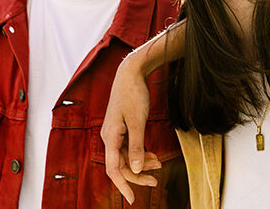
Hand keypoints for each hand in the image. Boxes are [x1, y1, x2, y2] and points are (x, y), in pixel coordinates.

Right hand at [101, 50, 154, 204]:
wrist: (131, 74)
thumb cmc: (133, 95)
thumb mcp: (138, 122)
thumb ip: (137, 147)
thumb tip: (137, 169)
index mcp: (110, 138)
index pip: (114, 170)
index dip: (123, 185)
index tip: (132, 199)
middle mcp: (109, 138)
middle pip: (122, 165)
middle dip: (138, 174)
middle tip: (156, 180)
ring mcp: (115, 133)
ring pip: (127, 156)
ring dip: (142, 163)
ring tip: (159, 164)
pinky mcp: (122, 128)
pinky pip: (130, 147)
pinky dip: (141, 152)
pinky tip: (153, 155)